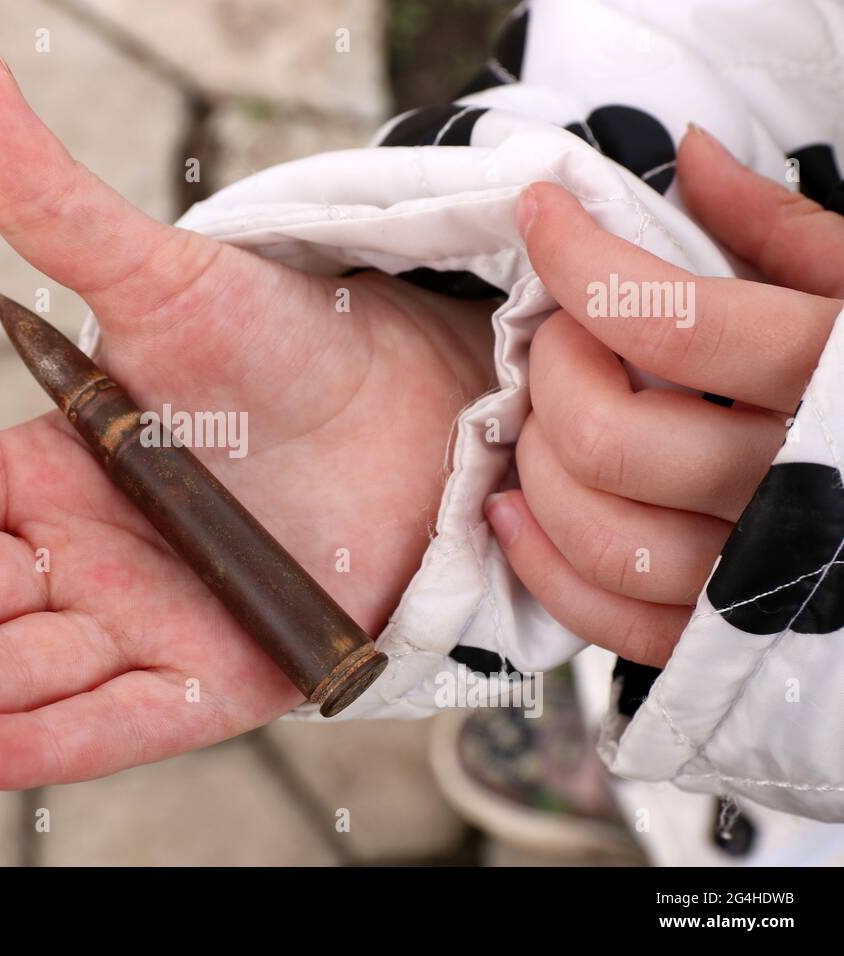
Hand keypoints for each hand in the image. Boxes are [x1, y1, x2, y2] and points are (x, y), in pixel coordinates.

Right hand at [0, 51, 495, 788]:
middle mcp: (74, 556)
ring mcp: (139, 623)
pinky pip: (121, 718)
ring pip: (6, 661)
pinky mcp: (214, 678)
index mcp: (44, 472)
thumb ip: (59, 208)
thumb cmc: (278, 349)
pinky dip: (46, 739)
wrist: (408, 417)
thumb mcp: (162, 278)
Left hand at [487, 126, 843, 666]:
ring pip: (600, 530)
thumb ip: (782, 227)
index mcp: (835, 378)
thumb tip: (688, 155)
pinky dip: (542, 561)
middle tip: (559, 336)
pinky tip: (514, 506)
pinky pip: (611, 617)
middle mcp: (795, 486)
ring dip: (539, 464)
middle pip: (609, 434)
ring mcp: (757, 576)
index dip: (578, 257)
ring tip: (542, 416)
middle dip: (553, 370)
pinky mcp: (725, 639)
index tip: (541, 213)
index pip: (665, 318)